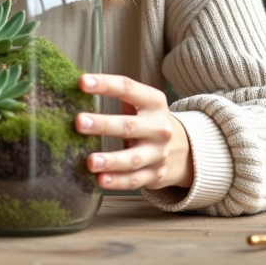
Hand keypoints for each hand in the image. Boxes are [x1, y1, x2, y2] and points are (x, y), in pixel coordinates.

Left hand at [74, 74, 193, 191]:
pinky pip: (134, 180)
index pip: (128, 89)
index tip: (82, 82)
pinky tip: (101, 180)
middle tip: (79, 122)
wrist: (186, 149)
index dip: (105, 85)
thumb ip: (120, 96)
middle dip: (103, 124)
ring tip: (90, 162)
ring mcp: (158, 153)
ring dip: (111, 160)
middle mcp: (158, 127)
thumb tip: (82, 85)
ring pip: (132, 158)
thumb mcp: (144, 103)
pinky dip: (117, 182)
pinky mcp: (155, 175)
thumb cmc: (151, 121)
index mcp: (153, 103)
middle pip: (128, 126)